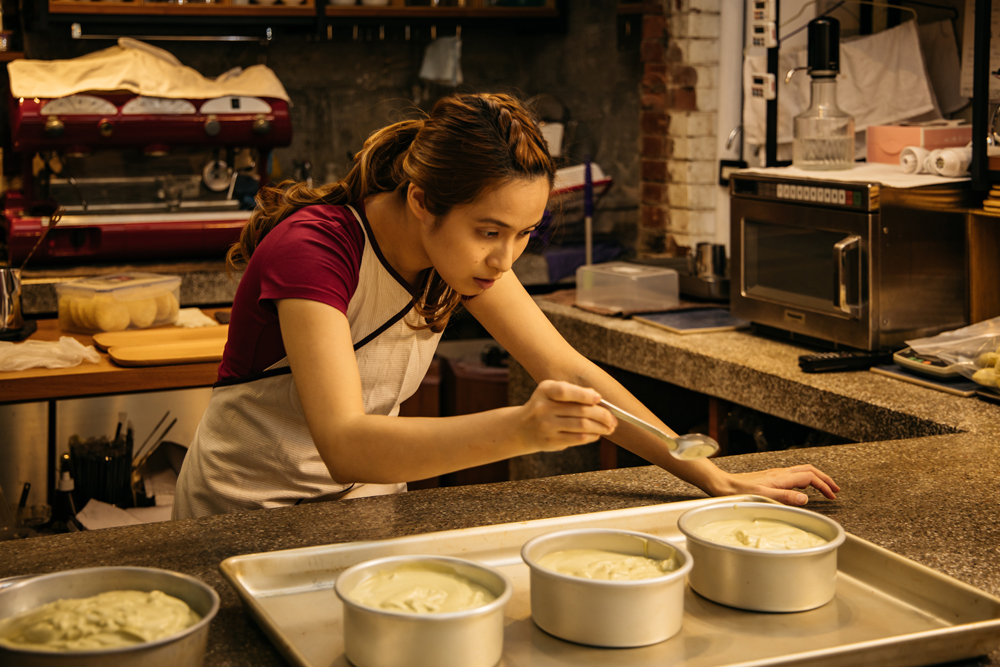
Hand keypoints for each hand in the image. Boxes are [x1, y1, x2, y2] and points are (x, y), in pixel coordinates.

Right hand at [517, 380, 617, 452]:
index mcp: (545, 390)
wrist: (521, 428)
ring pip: (581, 426)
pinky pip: (577, 438)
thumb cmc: (544, 407)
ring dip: (600, 427)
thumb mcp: (552, 394)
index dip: (584, 395)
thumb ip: (573, 392)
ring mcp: (545, 426)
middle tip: (613, 419)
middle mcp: (543, 408)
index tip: (599, 398)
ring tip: (610, 428)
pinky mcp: (550, 441)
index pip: (565, 391)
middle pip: (580, 411)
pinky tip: (597, 434)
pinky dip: (592, 436)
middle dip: (602, 415)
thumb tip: (597, 397)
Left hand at [714, 464, 839, 505]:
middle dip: (825, 479)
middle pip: (809, 470)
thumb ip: (786, 497)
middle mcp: (780, 473)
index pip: (810, 477)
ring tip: (825, 488)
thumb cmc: (740, 492)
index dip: (824, 486)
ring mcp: (775, 474)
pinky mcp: (770, 478)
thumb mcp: (764, 496)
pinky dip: (805, 480)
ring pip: (802, 471)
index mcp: (781, 477)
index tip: (832, 496)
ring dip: (816, 478)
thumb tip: (806, 499)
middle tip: (835, 490)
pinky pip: (794, 475)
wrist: (724, 485)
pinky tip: (803, 489)